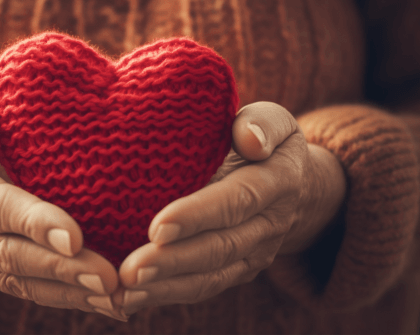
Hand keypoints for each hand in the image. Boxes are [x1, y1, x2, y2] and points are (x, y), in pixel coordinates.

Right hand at [0, 92, 125, 319]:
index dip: (32, 222)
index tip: (75, 236)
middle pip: (7, 252)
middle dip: (58, 267)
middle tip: (106, 277)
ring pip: (16, 280)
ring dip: (66, 291)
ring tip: (112, 297)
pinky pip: (22, 290)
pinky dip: (63, 298)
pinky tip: (102, 301)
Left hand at [114, 102, 346, 315]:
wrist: (294, 184)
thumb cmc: (263, 140)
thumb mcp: (274, 120)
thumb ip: (263, 123)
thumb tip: (250, 140)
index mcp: (277, 181)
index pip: (237, 200)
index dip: (198, 215)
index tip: (157, 227)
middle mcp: (269, 224)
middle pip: (220, 246)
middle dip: (173, 261)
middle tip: (131, 270)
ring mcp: (254, 254)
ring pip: (210, 276)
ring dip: (166, 286)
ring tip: (125, 292)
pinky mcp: (237, 271)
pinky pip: (203, 287)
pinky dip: (166, 295)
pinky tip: (131, 299)